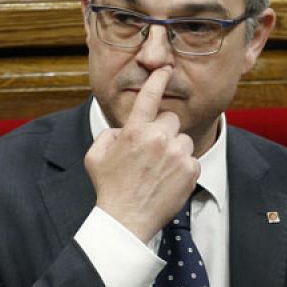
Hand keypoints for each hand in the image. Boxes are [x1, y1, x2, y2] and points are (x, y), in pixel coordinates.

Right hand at [84, 68, 200, 242]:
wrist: (127, 218)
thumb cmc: (110, 187)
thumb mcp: (96, 156)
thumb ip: (109, 134)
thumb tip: (123, 129)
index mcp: (134, 131)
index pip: (148, 98)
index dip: (157, 80)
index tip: (165, 68)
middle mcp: (158, 138)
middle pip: (171, 120)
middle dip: (163, 131)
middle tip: (152, 151)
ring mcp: (176, 153)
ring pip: (183, 140)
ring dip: (174, 150)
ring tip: (158, 170)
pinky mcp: (191, 168)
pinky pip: (191, 159)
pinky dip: (183, 168)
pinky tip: (167, 180)